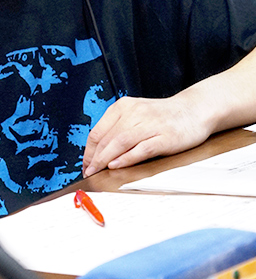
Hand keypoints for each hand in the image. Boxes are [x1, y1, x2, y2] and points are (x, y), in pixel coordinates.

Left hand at [82, 94, 211, 176]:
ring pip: (120, 142)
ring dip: (106, 159)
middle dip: (95, 158)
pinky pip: (142, 148)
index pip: (98, 130)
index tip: (86, 164)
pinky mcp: (164, 137)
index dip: (89, 150)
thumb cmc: (162, 116)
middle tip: (89, 172)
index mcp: (123, 106)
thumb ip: (118, 128)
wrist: (193, 110)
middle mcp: (135, 112)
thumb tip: (98, 152)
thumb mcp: (136, 115)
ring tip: (98, 171)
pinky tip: (117, 165)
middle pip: (107, 138)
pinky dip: (127, 158)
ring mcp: (150, 124)